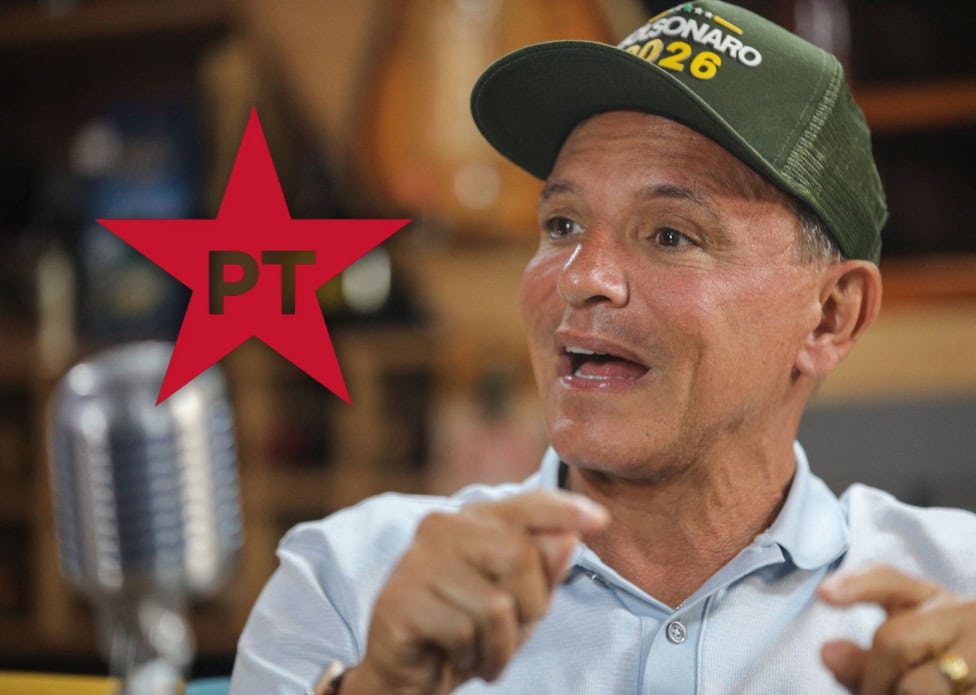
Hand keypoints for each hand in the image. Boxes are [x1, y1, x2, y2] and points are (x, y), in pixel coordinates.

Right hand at [342, 490, 609, 693]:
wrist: (407, 676)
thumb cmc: (467, 631)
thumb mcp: (517, 602)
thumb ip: (542, 569)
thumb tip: (569, 538)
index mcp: (471, 520)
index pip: (525, 505)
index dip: (564, 510)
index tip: (602, 520)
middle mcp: (440, 528)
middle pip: (520, 556)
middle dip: (529, 606)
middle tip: (507, 633)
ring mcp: (416, 562)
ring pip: (496, 603)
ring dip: (500, 644)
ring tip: (479, 650)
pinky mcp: (400, 601)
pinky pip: (465, 631)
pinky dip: (473, 657)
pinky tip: (455, 658)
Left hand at [820, 565, 975, 693]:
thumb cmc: (939, 670)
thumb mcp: (903, 657)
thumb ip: (861, 659)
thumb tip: (827, 652)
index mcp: (930, 598)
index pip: (889, 581)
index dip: (856, 585)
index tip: (824, 593)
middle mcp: (959, 614)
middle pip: (893, 641)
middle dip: (873, 679)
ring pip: (915, 686)